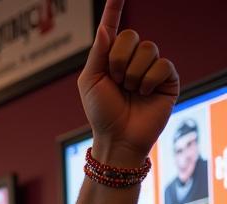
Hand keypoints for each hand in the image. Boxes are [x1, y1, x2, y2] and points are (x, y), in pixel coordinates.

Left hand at [77, 0, 178, 164]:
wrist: (117, 138)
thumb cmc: (101, 114)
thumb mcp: (90, 83)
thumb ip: (98, 54)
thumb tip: (106, 28)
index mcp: (111, 59)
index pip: (114, 28)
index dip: (114, 9)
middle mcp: (132, 59)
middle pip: (130, 37)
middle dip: (118, 60)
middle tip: (116, 82)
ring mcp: (150, 68)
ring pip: (147, 50)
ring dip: (132, 74)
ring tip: (129, 91)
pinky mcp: (167, 78)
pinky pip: (161, 64)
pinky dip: (148, 80)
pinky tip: (144, 93)